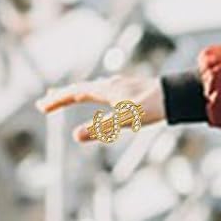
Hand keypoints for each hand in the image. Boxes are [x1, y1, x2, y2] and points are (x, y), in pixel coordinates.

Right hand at [33, 73, 165, 142]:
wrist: (178, 95)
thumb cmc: (153, 107)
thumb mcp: (125, 120)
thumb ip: (101, 128)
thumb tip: (75, 136)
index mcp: (106, 90)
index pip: (74, 93)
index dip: (57, 100)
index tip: (42, 106)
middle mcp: (112, 84)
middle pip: (80, 88)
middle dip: (62, 96)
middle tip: (45, 101)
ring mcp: (122, 85)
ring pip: (93, 87)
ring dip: (77, 92)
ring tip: (68, 95)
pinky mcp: (133, 89)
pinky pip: (106, 89)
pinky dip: (94, 92)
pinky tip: (101, 94)